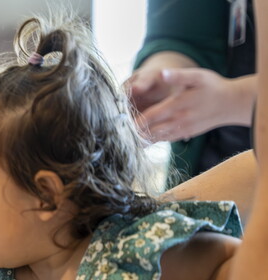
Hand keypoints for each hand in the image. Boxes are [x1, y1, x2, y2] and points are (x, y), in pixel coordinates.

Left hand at [127, 68, 251, 141]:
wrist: (231, 104)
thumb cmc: (213, 87)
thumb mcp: (198, 76)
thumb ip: (178, 75)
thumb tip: (163, 74)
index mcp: (177, 106)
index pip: (150, 117)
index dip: (133, 121)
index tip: (117, 122)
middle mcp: (178, 121)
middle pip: (149, 131)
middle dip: (131, 133)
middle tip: (113, 133)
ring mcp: (181, 130)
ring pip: (154, 139)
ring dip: (138, 139)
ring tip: (119, 138)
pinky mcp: (183, 135)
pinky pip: (162, 140)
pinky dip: (149, 141)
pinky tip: (135, 139)